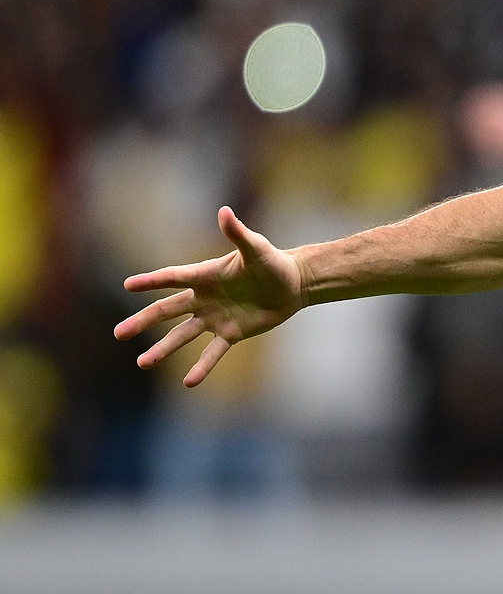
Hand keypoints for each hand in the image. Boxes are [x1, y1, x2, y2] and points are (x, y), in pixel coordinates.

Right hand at [114, 206, 303, 386]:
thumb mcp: (256, 248)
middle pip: (166, 311)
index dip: (151, 282)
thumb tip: (225, 211)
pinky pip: (212, 352)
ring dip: (163, 349)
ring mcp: (214, 317)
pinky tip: (188, 382)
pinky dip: (202, 367)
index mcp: (204, 275)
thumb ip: (238, 233)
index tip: (128, 285)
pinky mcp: (230, 333)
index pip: (172, 278)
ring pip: (182, 335)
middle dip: (142, 322)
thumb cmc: (273, 262)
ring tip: (142, 363)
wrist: (292, 285)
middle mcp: (203, 298)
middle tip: (118, 334)